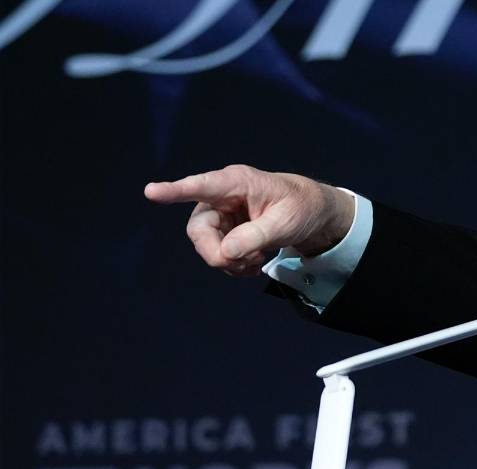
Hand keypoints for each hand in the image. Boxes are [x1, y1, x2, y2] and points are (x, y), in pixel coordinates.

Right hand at [144, 165, 355, 276]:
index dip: (175, 191)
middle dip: (218, 253)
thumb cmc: (300, 208)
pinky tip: (253, 263)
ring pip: (206, 246)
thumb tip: (226, 252)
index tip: (152, 192)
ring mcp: (219, 215)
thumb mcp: (286, 222)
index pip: (201, 186)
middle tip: (247, 262)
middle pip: (199, 230)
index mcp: (236, 182)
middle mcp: (220, 197)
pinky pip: (217, 254)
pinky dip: (234, 265)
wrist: (310, 214)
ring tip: (258, 259)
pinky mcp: (223, 232)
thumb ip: (257, 236)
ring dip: (231, 261)